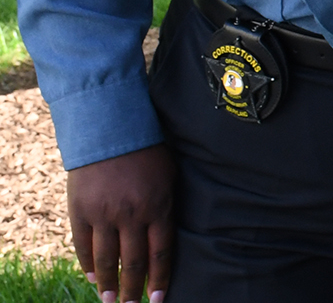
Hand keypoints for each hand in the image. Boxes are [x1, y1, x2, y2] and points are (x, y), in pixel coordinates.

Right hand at [67, 144, 176, 302]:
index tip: (158, 299)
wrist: (110, 128)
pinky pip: (83, 246)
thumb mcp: (169, 175)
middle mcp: (131, 214)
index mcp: (158, 206)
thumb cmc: (148, 150)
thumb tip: (168, 234)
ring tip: (110, 300)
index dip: (160, 280)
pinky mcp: (81, 211)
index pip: (161, 253)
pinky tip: (93, 277)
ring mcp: (104, 214)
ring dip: (109, 284)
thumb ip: (168, 205)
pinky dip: (87, 265)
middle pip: (134, 262)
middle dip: (134, 289)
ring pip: (107, 260)